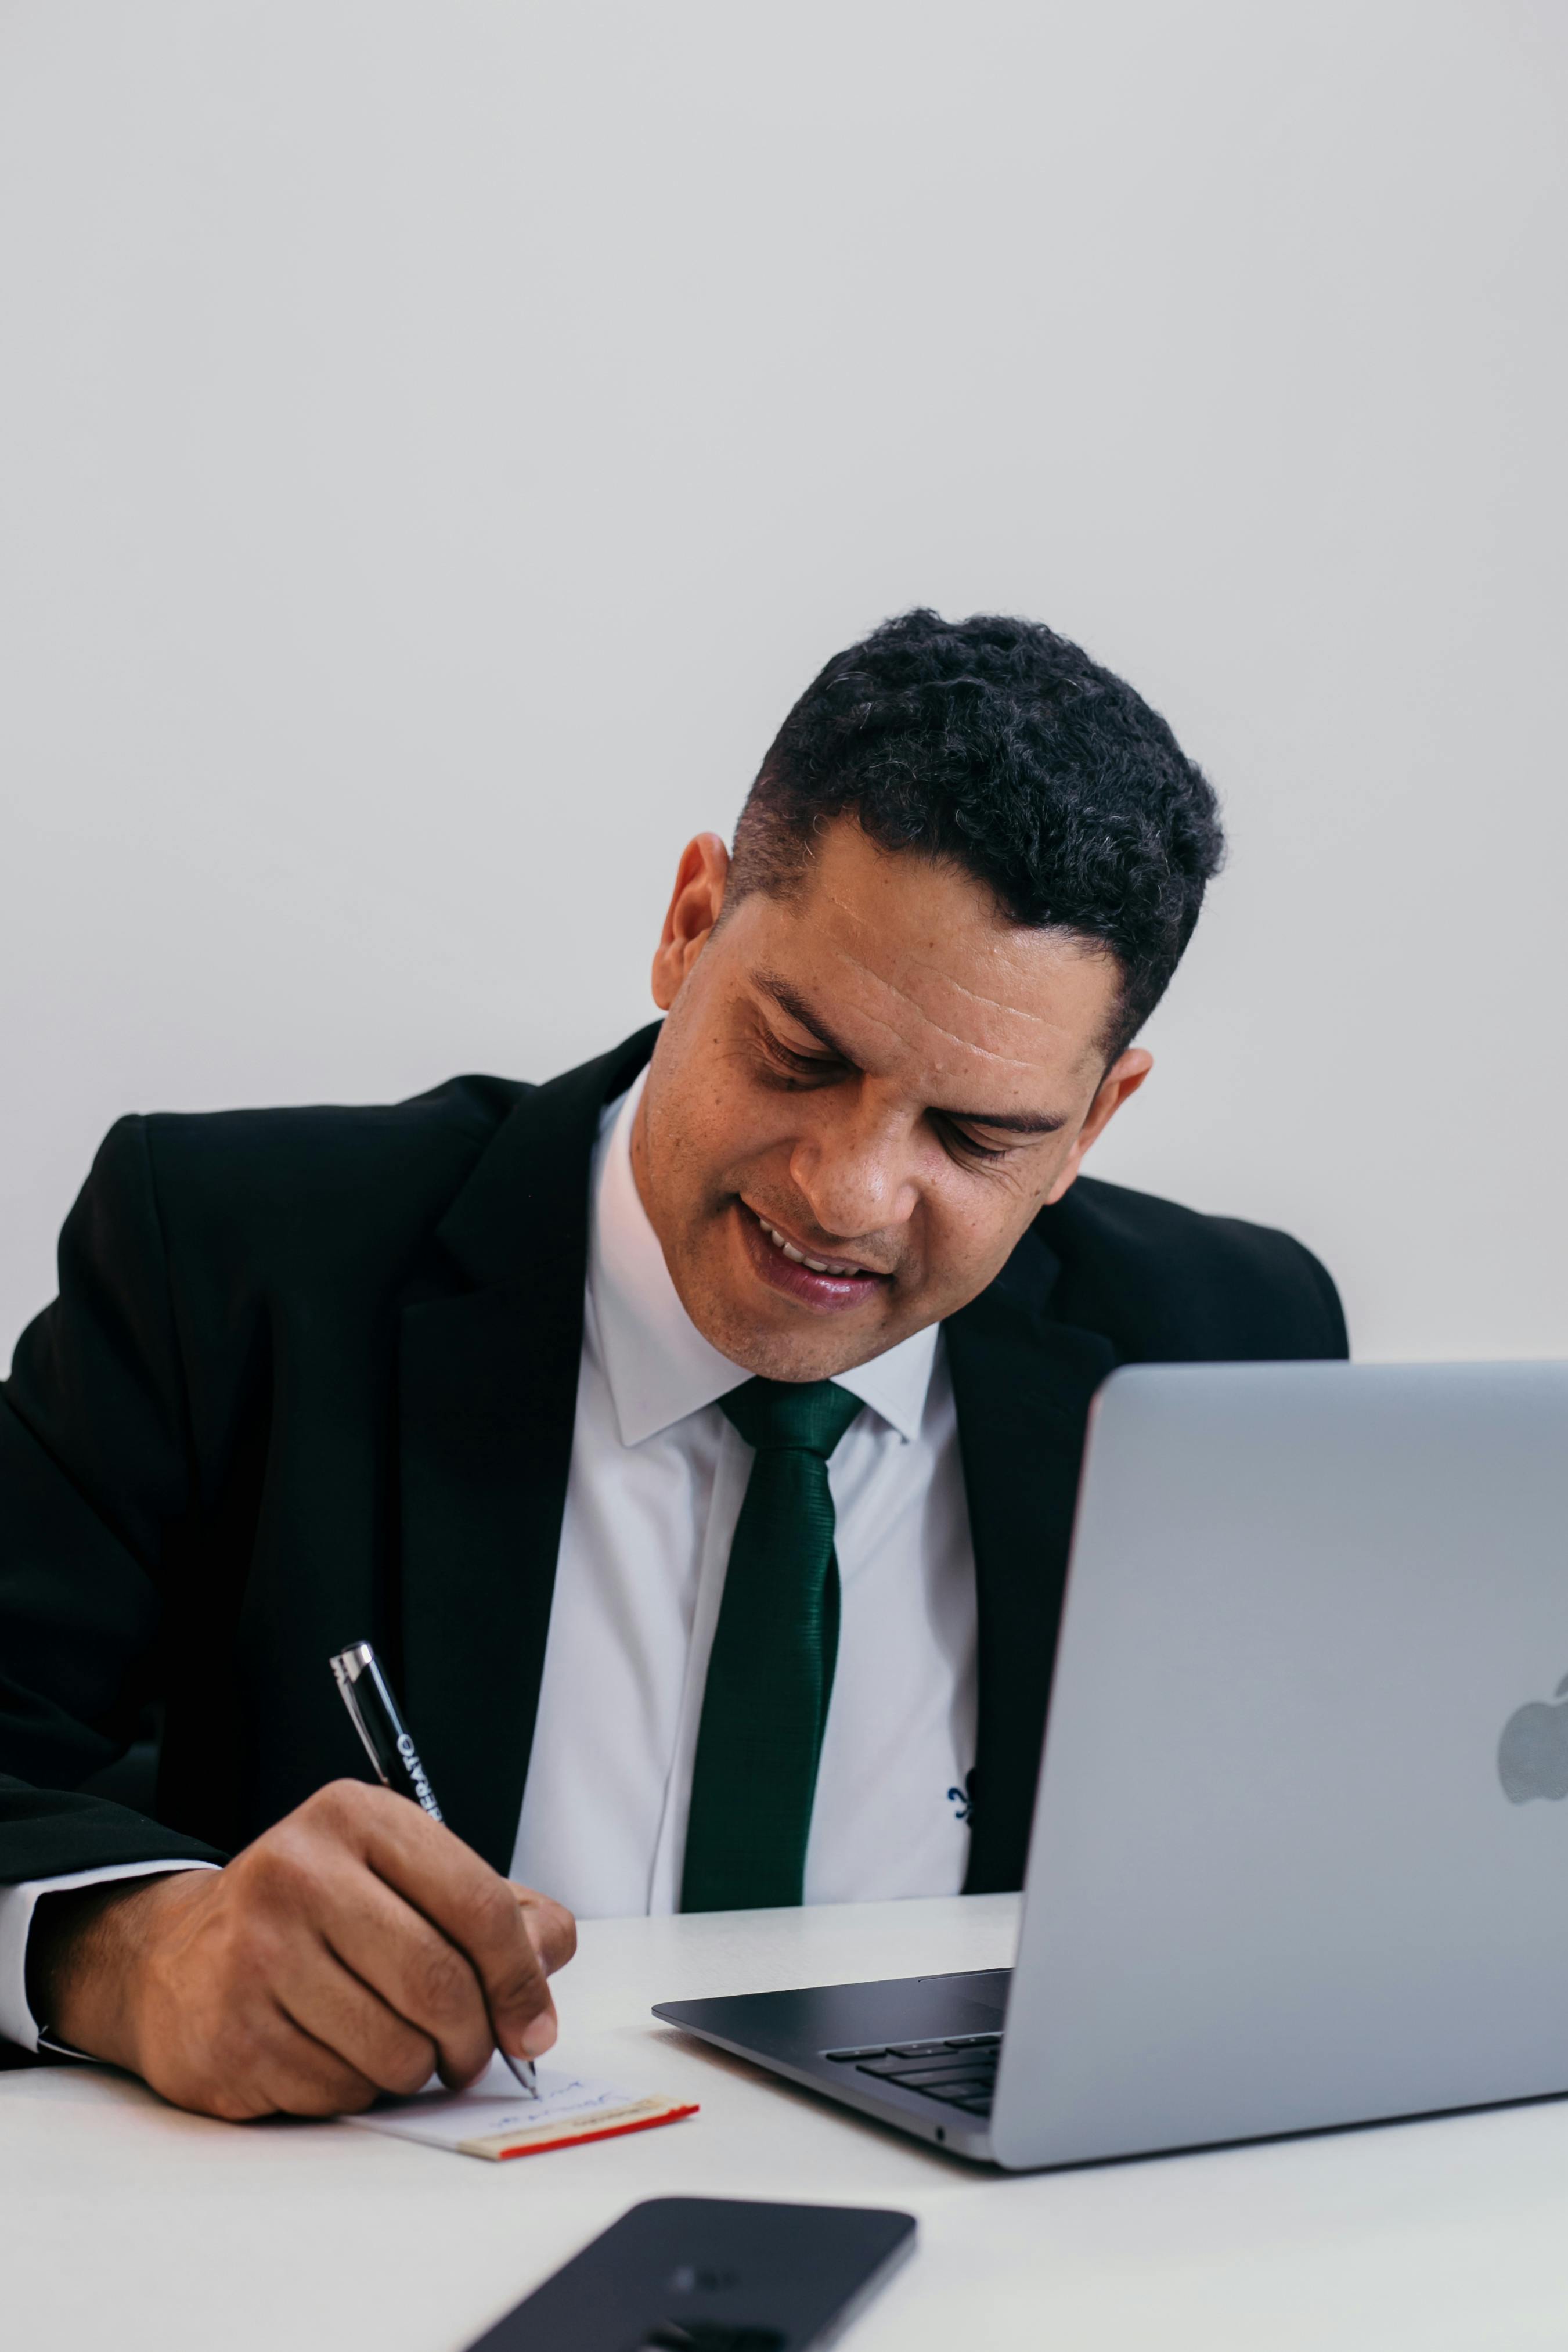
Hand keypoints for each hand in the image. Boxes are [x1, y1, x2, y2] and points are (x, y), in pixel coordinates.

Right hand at [27, 1781, 576, 2120]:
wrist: (179, 1959)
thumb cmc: (314, 1919)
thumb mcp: (404, 1880)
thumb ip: (494, 1911)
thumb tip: (549, 1957)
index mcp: (356, 1819)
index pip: (476, 1902)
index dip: (521, 1976)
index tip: (535, 2023)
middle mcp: (298, 1873)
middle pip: (438, 1982)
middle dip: (475, 2037)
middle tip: (472, 2053)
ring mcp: (256, 1953)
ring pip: (393, 2048)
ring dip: (417, 2070)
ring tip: (399, 2048)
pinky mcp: (231, 2032)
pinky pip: (340, 2089)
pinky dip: (358, 2089)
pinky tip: (336, 2055)